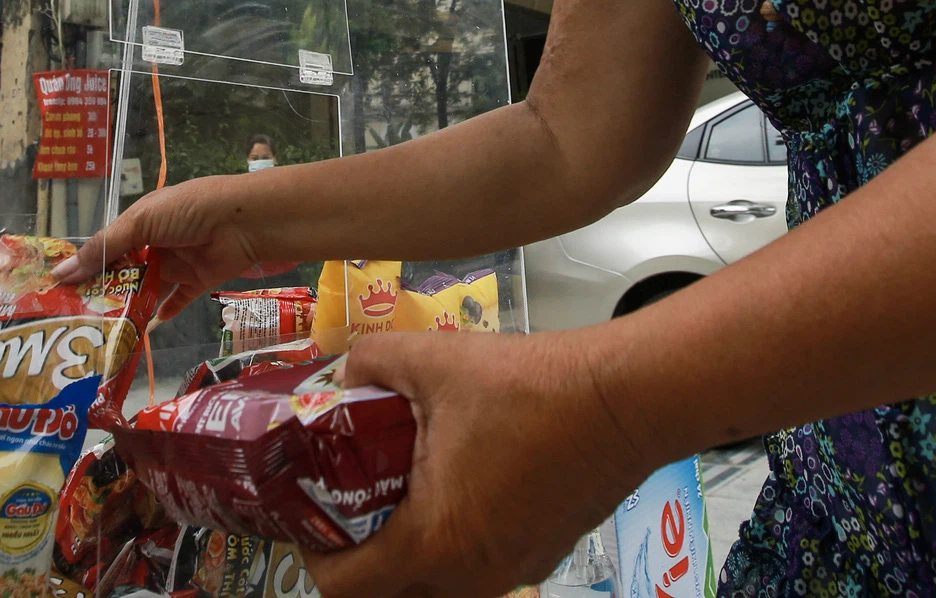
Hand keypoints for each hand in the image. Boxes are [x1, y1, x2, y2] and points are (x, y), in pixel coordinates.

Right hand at [51, 176, 271, 318]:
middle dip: (107, 290)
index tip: (64, 292)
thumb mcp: (140, 223)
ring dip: (132, 304)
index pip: (108, 246)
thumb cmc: (188, 211)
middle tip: (80, 319)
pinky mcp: (198, 281)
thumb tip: (61, 273)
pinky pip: (177, 300)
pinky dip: (163, 312)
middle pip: (127, 269)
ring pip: (149, 287)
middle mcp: (158, 241)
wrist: (243, 222)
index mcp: (142, 220)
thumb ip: (104, 249)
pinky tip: (144, 329)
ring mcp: (178, 262)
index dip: (89, 266)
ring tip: (104, 330)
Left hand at [303, 329, 656, 597]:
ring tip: (400, 494)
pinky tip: (458, 484)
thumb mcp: (433, 360)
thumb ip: (370, 363)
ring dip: (411, 555)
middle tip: (349, 508)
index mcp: (435, 542)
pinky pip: (481, 570)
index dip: (315, 557)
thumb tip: (342, 371)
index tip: (311, 519)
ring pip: (440, 588)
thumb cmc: (531, 386)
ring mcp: (513, 572)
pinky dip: (457, 544)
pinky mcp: (542, 556)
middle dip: (362, 559)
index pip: (347, 588)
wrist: (624, 398)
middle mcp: (472, 576)